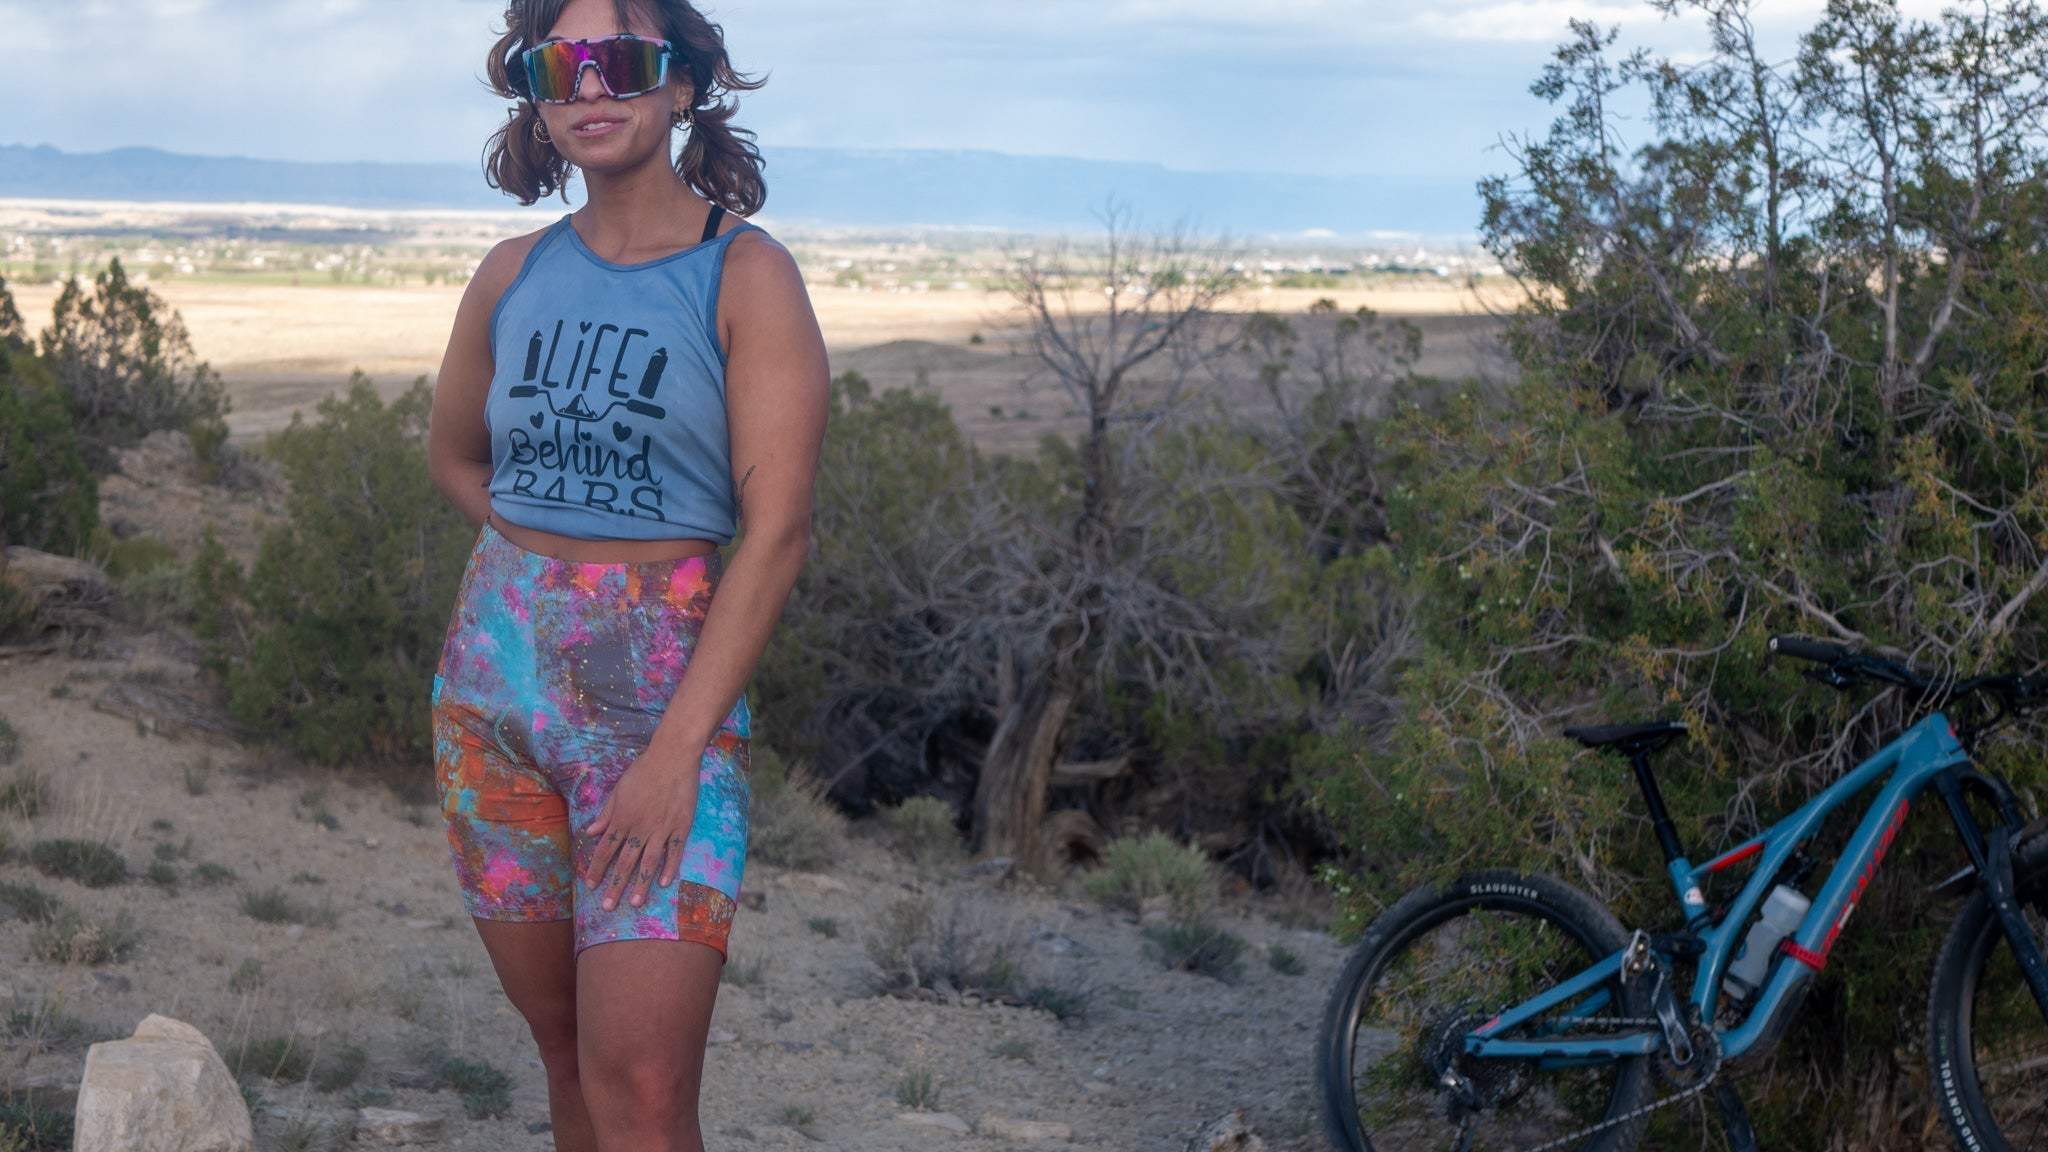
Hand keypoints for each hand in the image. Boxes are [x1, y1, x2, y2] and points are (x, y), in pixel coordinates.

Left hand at [581, 744, 702, 911]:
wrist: (672, 756)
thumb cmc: (643, 770)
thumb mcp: (618, 790)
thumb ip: (606, 813)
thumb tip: (591, 831)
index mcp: (622, 818)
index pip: (605, 850)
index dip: (596, 869)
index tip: (590, 886)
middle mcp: (639, 827)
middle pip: (624, 862)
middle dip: (615, 886)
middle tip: (608, 907)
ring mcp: (661, 828)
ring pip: (648, 862)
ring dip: (640, 884)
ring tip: (636, 903)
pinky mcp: (680, 826)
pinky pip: (674, 852)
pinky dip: (669, 868)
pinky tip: (663, 883)